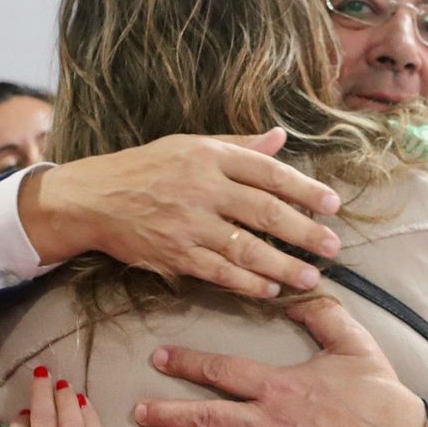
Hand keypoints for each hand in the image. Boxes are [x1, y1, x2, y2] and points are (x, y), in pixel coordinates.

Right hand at [20, 129, 342, 298]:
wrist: (94, 198)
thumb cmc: (147, 168)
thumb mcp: (191, 146)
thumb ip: (239, 146)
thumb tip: (280, 137)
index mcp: (210, 156)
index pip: (268, 173)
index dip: (305, 189)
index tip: (332, 205)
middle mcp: (202, 188)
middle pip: (265, 212)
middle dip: (304, 232)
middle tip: (333, 246)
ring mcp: (188, 224)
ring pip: (247, 248)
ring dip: (283, 265)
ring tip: (310, 276)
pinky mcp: (175, 254)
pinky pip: (219, 272)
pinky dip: (248, 282)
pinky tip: (270, 288)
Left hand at [133, 296, 427, 426]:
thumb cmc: (378, 394)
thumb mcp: (353, 343)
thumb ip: (321, 314)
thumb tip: (293, 293)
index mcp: (280, 386)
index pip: (221, 371)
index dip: (187, 363)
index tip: (160, 357)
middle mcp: (269, 425)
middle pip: (206, 419)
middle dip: (167, 415)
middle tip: (137, 412)